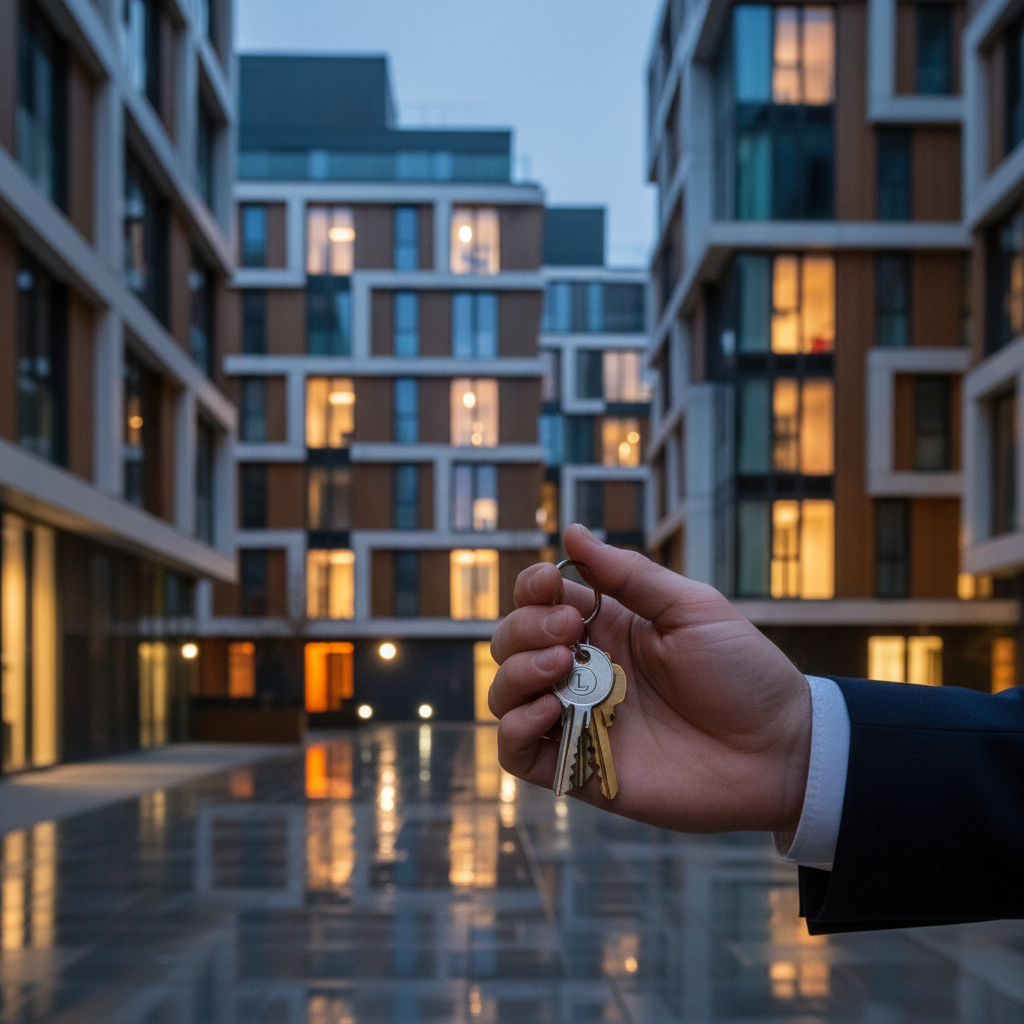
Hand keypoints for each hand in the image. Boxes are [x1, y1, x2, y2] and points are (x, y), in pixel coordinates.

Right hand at [488, 524, 811, 833]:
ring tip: (560, 669)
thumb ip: (628, 575)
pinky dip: (515, 728)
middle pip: (512, 641)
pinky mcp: (578, 768)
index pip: (540, 601)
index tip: (550, 584)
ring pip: (505, 692)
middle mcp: (583, 671)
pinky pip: (516, 752)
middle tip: (569, 633)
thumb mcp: (690, 608)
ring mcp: (577, 719)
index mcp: (607, 628)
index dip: (532, 587)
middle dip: (525, 628)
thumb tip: (572, 533)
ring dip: (517, 672)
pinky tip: (549, 712)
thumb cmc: (743, 673)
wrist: (778, 751)